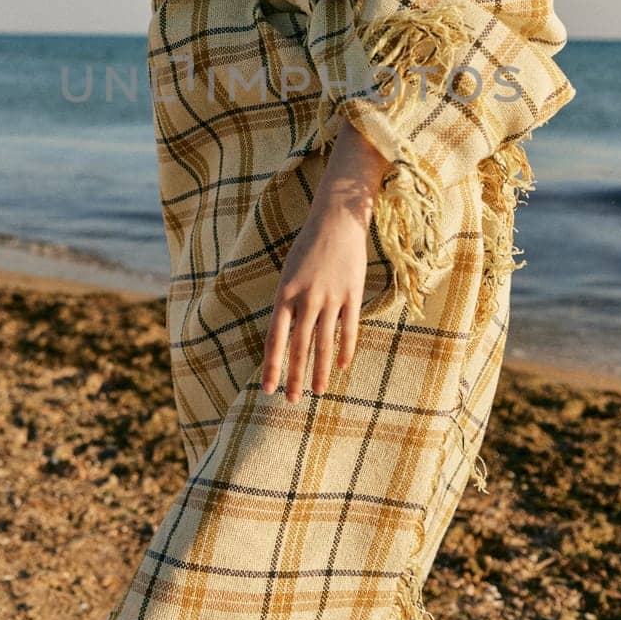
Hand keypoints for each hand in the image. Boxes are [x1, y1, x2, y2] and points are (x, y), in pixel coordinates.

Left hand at [261, 122, 388, 402]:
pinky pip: (348, 328)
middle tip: (292, 401)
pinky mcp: (352, 294)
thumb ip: (287, 305)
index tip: (268, 389)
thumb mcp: (289, 274)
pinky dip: (344, 349)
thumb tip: (284, 338)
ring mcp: (331, 297)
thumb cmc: (309, 247)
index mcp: (285, 293)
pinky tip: (340, 367)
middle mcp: (306, 298)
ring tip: (316, 392)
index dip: (272, 366)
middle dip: (294, 377)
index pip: (275, 339)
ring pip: (324, 344)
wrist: (337, 218)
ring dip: (319, 371)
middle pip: (299, 347)